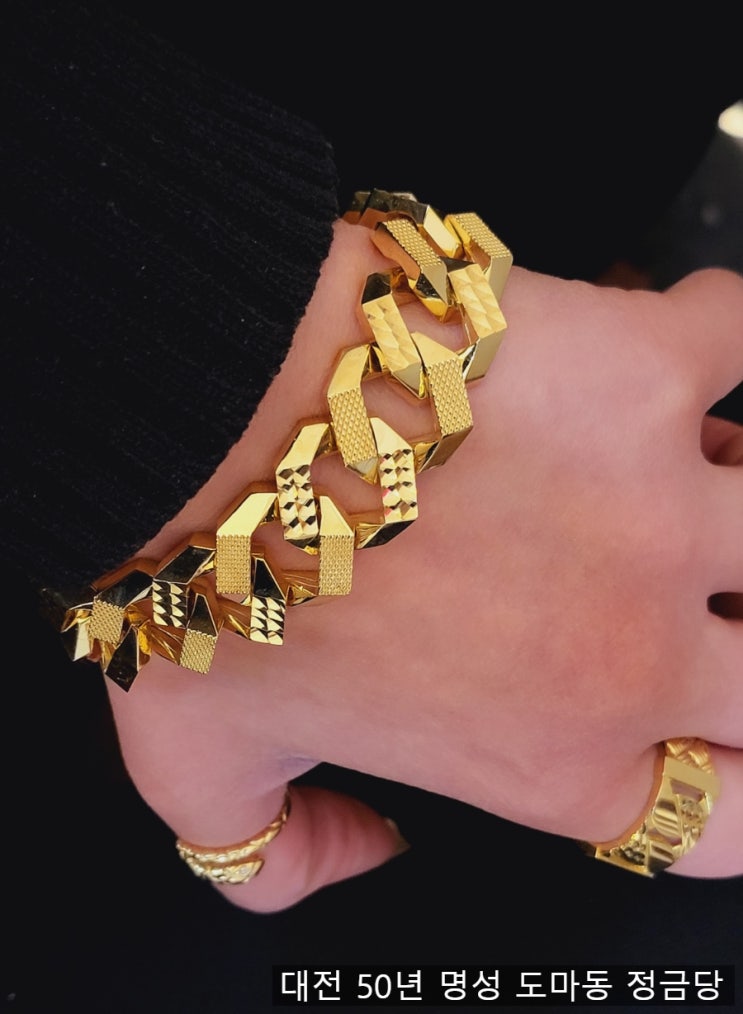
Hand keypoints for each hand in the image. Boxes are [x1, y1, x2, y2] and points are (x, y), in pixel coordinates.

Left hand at [106, 221, 742, 909]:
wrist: (220, 421)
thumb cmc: (213, 584)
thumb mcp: (207, 769)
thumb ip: (278, 853)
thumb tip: (350, 849)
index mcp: (549, 757)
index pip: (721, 818)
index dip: (732, 781)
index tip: (713, 735)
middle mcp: (630, 651)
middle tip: (702, 601)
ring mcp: (658, 509)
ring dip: (737, 497)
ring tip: (693, 474)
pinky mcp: (644, 374)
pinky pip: (741, 342)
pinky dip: (722, 335)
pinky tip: (681, 342)